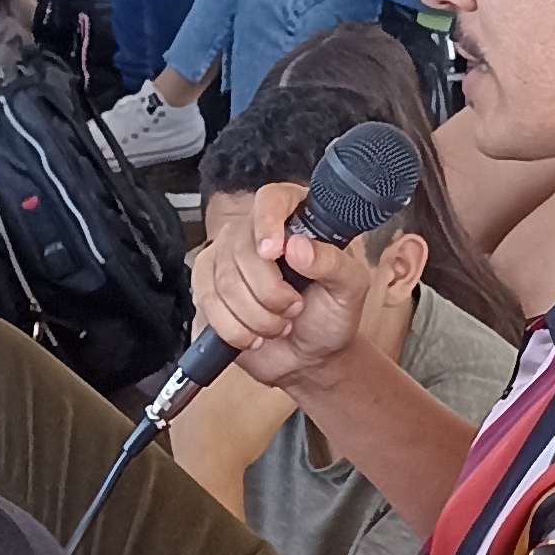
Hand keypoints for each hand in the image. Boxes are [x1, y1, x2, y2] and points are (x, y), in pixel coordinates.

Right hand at [193, 183, 373, 395]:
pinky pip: (209, 305)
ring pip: (224, 282)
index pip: (271, 199)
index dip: (268, 221)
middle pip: (242, 249)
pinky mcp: (206, 289)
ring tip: (278, 324)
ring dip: (257, 316)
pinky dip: (236, 330)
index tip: (274, 252)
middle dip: (271, 292)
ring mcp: (224, 259)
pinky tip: (254, 335)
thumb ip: (333, 263)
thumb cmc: (328, 314)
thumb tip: (298, 247)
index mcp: (294, 218)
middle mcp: (254, 232)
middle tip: (295, 307)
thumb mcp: (349, 288)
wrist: (307, 355)